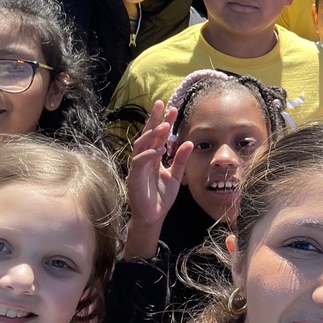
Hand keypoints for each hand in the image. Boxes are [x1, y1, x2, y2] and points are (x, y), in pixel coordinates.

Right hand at [124, 100, 192, 259]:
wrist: (153, 217)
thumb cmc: (161, 197)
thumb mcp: (176, 175)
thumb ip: (180, 160)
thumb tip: (189, 142)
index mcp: (152, 157)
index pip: (157, 135)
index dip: (164, 121)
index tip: (173, 109)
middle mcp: (143, 159)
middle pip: (147, 135)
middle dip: (154, 119)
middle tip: (163, 105)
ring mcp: (137, 167)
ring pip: (141, 146)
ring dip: (152, 134)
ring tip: (165, 125)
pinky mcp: (133, 178)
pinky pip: (139, 163)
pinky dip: (148, 155)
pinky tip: (158, 150)